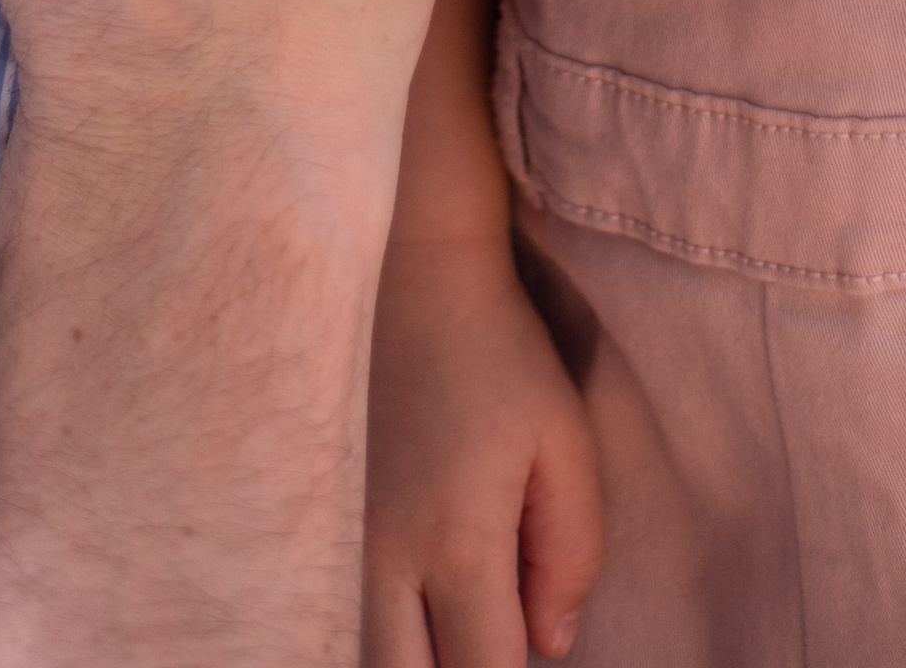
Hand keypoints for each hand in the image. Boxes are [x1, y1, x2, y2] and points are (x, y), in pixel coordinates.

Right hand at [364, 232, 604, 667]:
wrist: (412, 276)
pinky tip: (423, 614)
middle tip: (494, 645)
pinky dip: (385, 637)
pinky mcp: (333, 526)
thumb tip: (551, 645)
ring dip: (416, 663)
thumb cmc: (500, 354)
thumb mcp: (566, 443)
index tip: (535, 654)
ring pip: (369, 659)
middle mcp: (389, 557)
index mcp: (457, 541)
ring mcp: (350, 544)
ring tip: (463, 627)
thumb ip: (571, 552)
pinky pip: (349, 617)